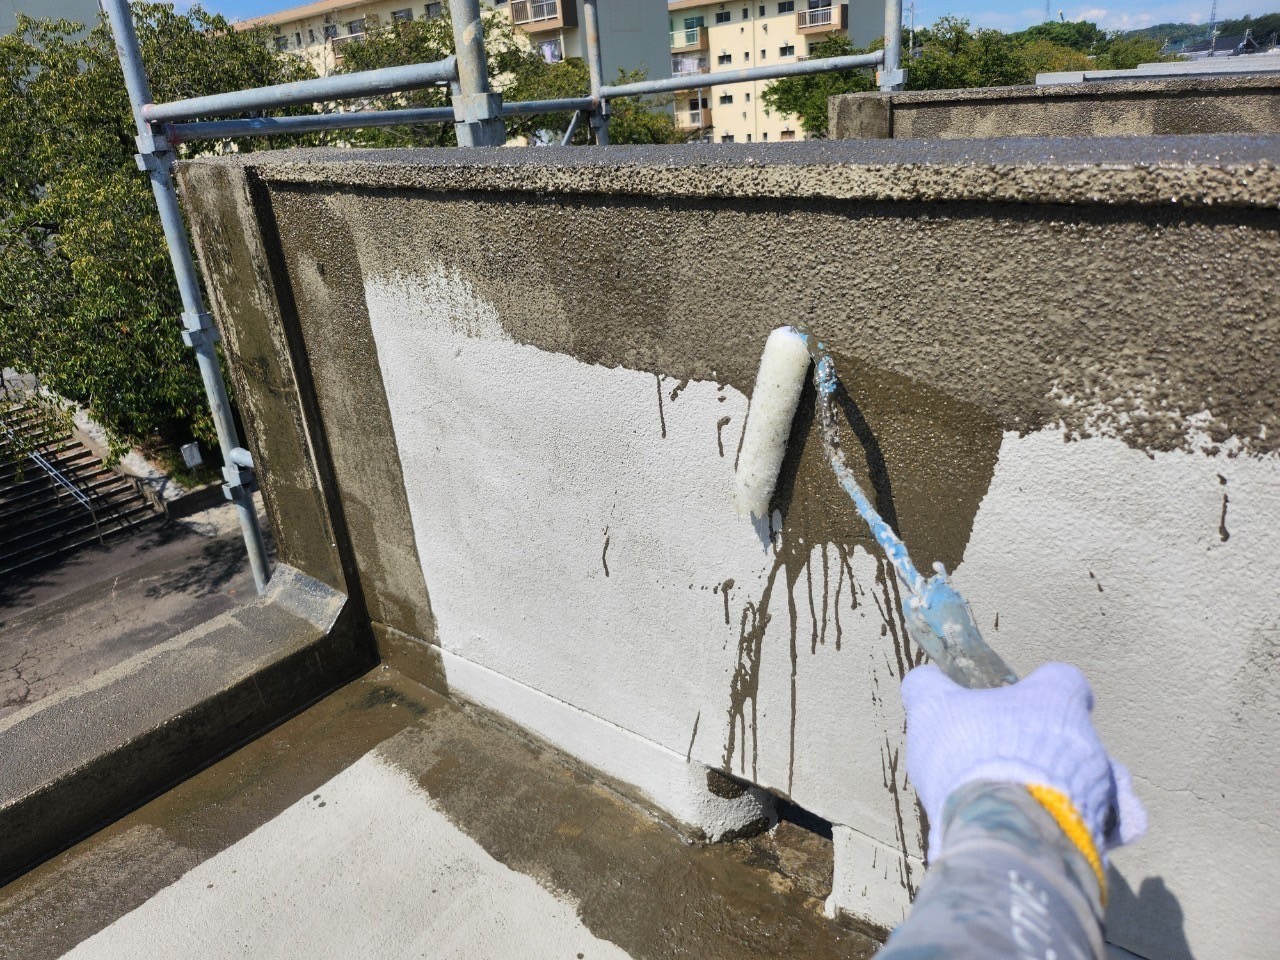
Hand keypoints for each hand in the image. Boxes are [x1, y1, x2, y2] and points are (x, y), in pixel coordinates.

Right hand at [901, 662, 1145, 859]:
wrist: (1003, 830)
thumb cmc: (970, 756)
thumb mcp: (932, 711)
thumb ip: (928, 688)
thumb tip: (925, 678)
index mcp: (1052, 700)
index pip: (1062, 678)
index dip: (1044, 687)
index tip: (1026, 699)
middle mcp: (1088, 740)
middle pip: (1079, 734)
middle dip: (1052, 746)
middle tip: (1014, 764)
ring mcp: (1103, 787)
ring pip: (1101, 778)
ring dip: (1075, 786)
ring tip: (1039, 802)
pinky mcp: (1108, 832)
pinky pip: (1120, 822)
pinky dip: (1101, 824)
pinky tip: (1074, 828)